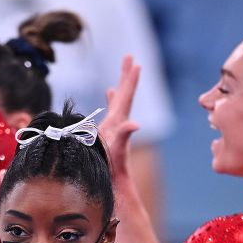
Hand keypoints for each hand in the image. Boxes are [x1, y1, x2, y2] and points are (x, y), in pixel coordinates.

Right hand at [100, 55, 140, 177]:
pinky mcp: (107, 134)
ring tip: (121, 75)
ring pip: (117, 102)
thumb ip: (124, 135)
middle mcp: (118, 122)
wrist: (112, 185)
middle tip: (129, 56)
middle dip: (125, 75)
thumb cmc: (111, 168)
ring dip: (119, 87)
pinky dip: (109, 101)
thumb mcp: (116, 150)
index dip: (130, 79)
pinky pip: (109, 111)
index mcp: (118, 121)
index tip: (135, 61)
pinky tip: (108, 97)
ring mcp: (113, 127)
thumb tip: (134, 124)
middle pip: (124, 94)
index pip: (126, 96)